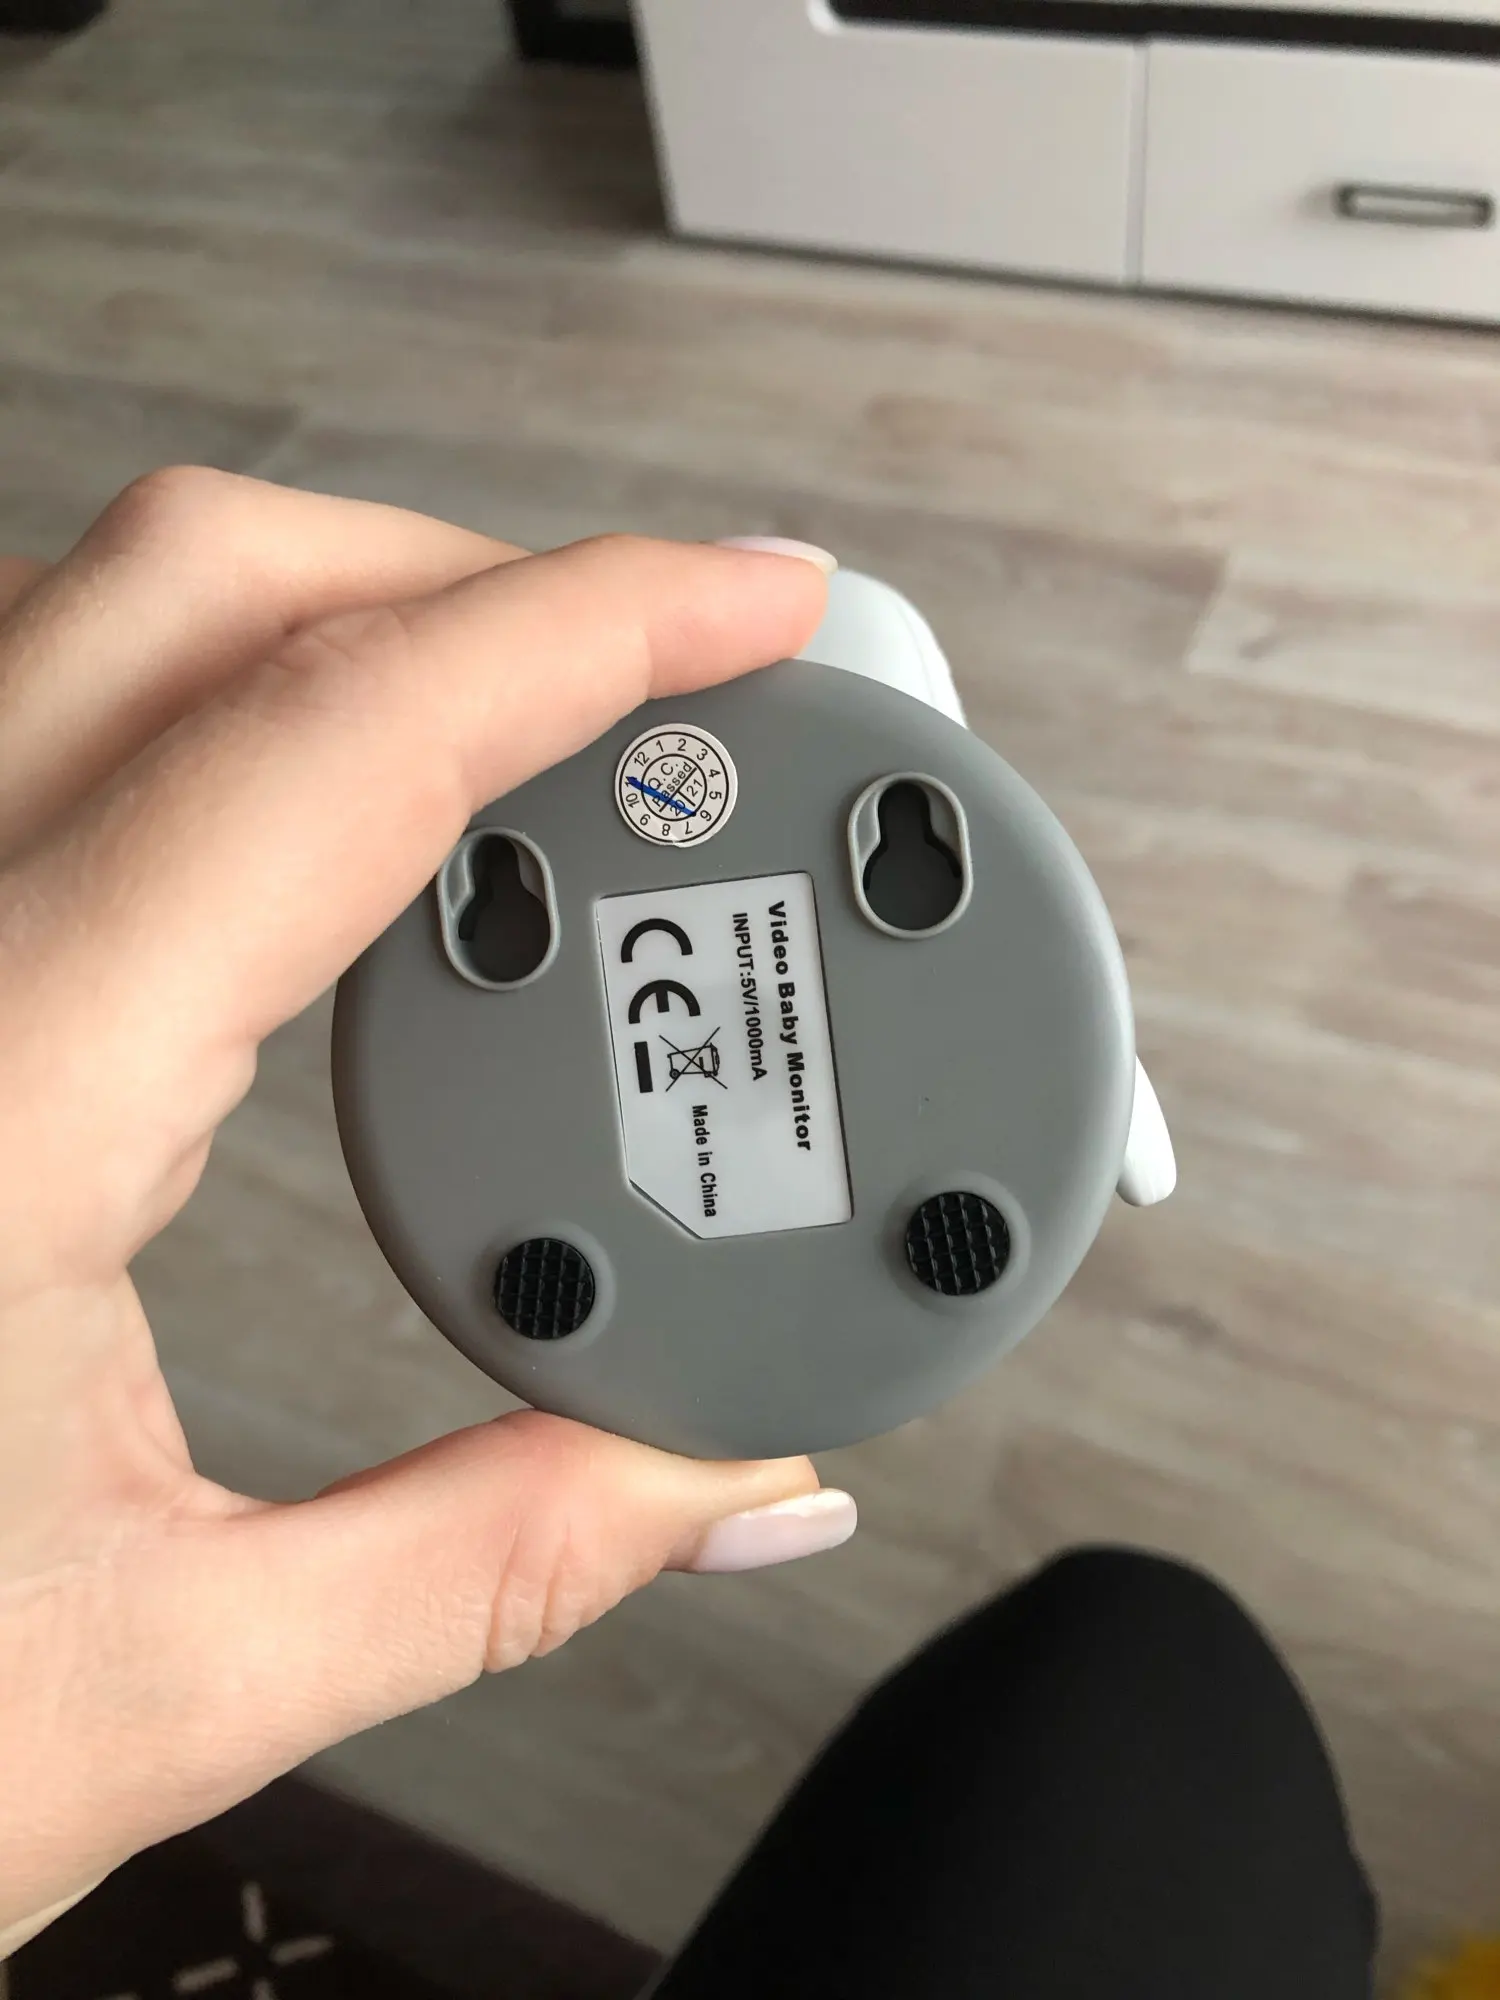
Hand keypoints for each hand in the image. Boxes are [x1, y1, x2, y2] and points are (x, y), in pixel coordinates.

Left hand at [0, 472, 853, 1949]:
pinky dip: (196, 707)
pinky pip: (13, 725)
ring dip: (324, 624)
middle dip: (466, 575)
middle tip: (663, 670)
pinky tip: (302, 830)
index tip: (751, 604)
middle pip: (189, 584)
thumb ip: (493, 1560)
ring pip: (77, 618)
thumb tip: (722, 1484)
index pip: (335, 746)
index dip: (585, 630)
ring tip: (518, 735)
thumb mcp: (162, 1692)